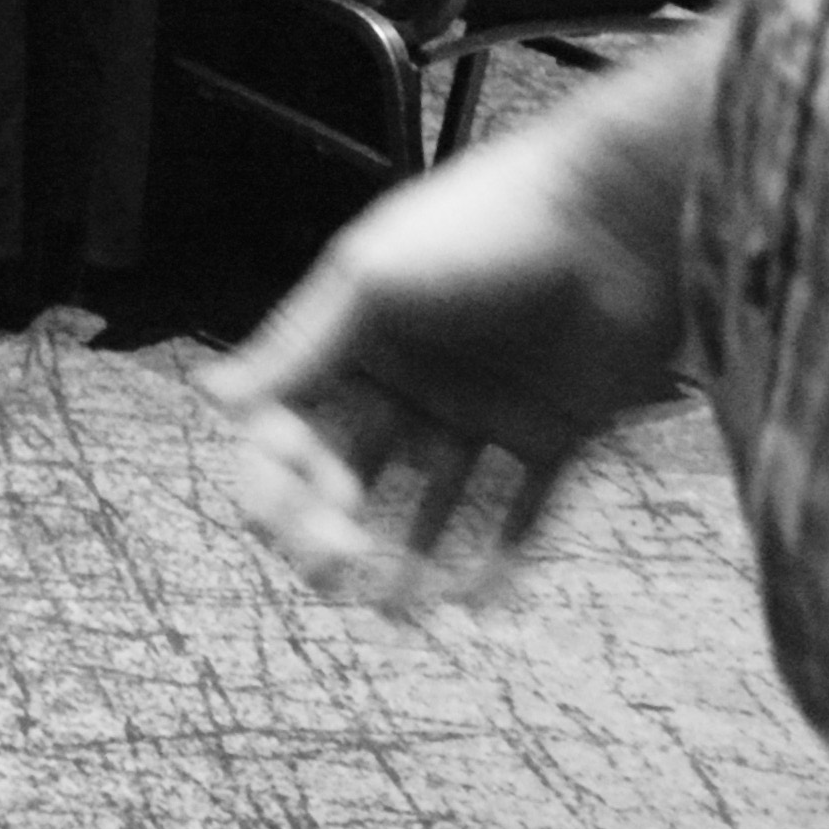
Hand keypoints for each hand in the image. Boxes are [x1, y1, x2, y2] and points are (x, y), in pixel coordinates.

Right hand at [201, 41, 713, 613]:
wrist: (617, 215)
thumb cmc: (481, 224)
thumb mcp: (369, 277)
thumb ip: (297, 344)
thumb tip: (211, 396)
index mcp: (354, 342)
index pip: (293, 428)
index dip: (280, 482)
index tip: (290, 526)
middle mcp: (411, 381)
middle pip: (356, 474)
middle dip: (337, 532)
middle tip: (341, 579)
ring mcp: (483, 410)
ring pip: (435, 504)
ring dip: (412, 561)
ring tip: (402, 613)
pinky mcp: (556, 430)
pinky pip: (523, 507)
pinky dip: (500, 558)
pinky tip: (478, 605)